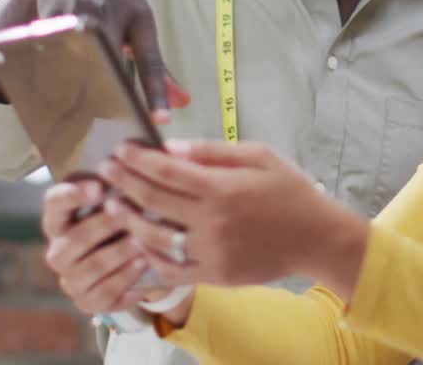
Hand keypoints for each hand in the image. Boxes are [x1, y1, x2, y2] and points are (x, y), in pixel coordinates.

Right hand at [0, 0, 189, 112]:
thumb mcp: (139, 22)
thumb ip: (156, 66)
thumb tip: (184, 103)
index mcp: (137, 15)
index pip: (150, 59)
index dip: (154, 90)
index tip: (160, 120)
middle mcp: (108, 12)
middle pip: (108, 61)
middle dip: (108, 95)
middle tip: (109, 133)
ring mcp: (75, 12)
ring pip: (75, 59)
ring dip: (73, 90)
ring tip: (72, 126)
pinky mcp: (46, 15)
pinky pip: (48, 53)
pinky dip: (46, 77)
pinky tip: (44, 102)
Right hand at [42, 179, 154, 314]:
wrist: (135, 264)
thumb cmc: (126, 221)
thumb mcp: (123, 198)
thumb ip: (126, 177)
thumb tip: (154, 137)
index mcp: (60, 219)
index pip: (54, 203)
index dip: (72, 195)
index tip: (98, 186)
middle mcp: (59, 250)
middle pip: (74, 237)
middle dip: (102, 224)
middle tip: (124, 211)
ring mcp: (71, 278)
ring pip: (92, 265)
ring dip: (117, 252)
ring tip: (141, 241)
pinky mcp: (88, 301)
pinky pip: (106, 291)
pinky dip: (127, 277)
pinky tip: (144, 263)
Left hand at [100, 141, 370, 298]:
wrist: (316, 238)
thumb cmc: (290, 191)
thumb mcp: (259, 156)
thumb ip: (213, 151)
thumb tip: (171, 147)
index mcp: (223, 188)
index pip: (167, 172)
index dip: (139, 160)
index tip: (121, 150)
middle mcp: (212, 222)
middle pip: (155, 202)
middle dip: (125, 183)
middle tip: (105, 171)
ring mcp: (211, 252)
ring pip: (156, 238)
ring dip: (130, 220)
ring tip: (114, 205)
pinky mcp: (214, 274)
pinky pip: (173, 268)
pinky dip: (152, 255)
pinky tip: (140, 242)